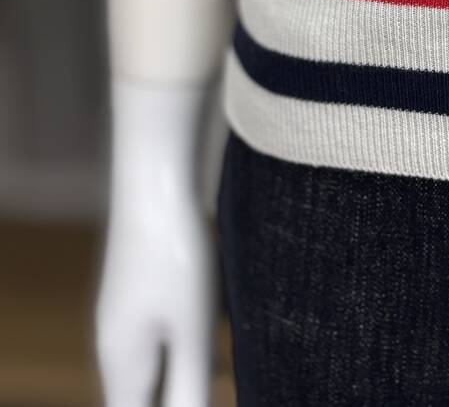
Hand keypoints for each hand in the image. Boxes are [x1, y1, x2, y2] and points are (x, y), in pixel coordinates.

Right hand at [95, 80, 218, 406]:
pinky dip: (189, 333)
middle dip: (176, 392)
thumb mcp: (191, 329)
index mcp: (122, 363)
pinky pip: (165, 328)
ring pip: (156, 359)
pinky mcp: (143, 285)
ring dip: (186, 365)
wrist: (155, 177)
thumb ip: (188, 386)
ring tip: (216, 340)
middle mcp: (115, 342)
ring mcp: (126, 311)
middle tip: (206, 374)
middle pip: (142, 392)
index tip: (196, 393)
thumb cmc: (176, 253)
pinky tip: (218, 313)